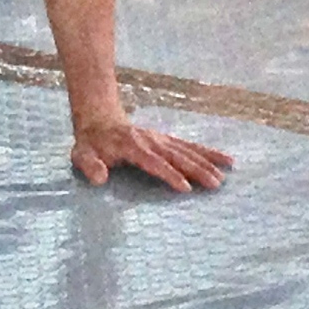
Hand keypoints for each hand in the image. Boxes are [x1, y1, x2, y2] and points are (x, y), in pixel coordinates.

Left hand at [71, 118, 233, 191]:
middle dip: (198, 170)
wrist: (101, 120)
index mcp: (133, 147)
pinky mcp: (168, 140)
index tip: (186, 187)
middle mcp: (152, 142)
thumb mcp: (81, 156)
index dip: (170, 175)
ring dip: (208, 161)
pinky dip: (209, 153)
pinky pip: (191, 146)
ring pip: (189, 150)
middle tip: (216, 183)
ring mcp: (162, 140)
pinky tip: (226, 159)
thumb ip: (90, 166)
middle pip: (179, 156)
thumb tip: (100, 178)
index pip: (155, 163)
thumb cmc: (91, 144)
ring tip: (227, 171)